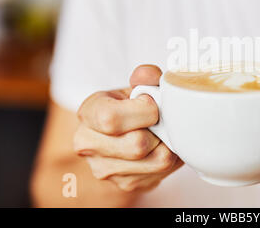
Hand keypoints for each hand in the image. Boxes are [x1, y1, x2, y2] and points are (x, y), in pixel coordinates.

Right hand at [74, 65, 182, 191]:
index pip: (111, 118)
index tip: (150, 103)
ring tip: (162, 132)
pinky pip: (163, 172)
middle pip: (137, 145)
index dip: (142, 110)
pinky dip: (171, 158)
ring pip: (157, 161)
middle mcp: (88, 144)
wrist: (124, 133)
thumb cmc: (130, 106)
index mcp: (88, 113)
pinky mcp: (125, 184)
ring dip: (168, 144)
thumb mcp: (136, 85)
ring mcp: (105, 169)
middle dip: (159, 129)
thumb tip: (147, 75)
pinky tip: (161, 146)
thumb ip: (145, 76)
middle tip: (159, 120)